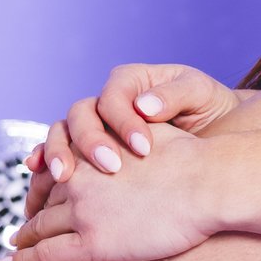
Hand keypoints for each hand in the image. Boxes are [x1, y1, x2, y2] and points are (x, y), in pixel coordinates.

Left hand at [9, 121, 217, 260]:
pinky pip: (47, 254)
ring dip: (24, 239)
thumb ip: (130, 136)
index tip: (38, 197)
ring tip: (15, 250)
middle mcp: (79, 178)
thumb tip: (134, 141)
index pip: (54, 167)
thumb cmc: (192, 159)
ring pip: (40, 228)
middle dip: (30, 214)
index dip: (42, 184)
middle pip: (43, 199)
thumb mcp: (152, 133)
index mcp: (91, 150)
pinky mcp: (93, 243)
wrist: (208, 183)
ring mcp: (83, 212)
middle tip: (22, 229)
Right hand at [25, 63, 242, 216]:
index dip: (122, 121)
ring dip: (59, 153)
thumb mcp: (200, 94)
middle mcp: (106, 101)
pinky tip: (43, 179)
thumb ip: (174, 95)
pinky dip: (47, 164)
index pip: (113, 96)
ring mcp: (96, 126)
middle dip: (90, 141)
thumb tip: (144, 106)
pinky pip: (62, 154)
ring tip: (64, 176)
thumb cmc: (209, 107)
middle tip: (111, 167)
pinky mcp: (90, 152)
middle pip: (81, 114)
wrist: (217, 130)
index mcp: (131, 81)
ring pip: (63, 133)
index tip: (144, 149)